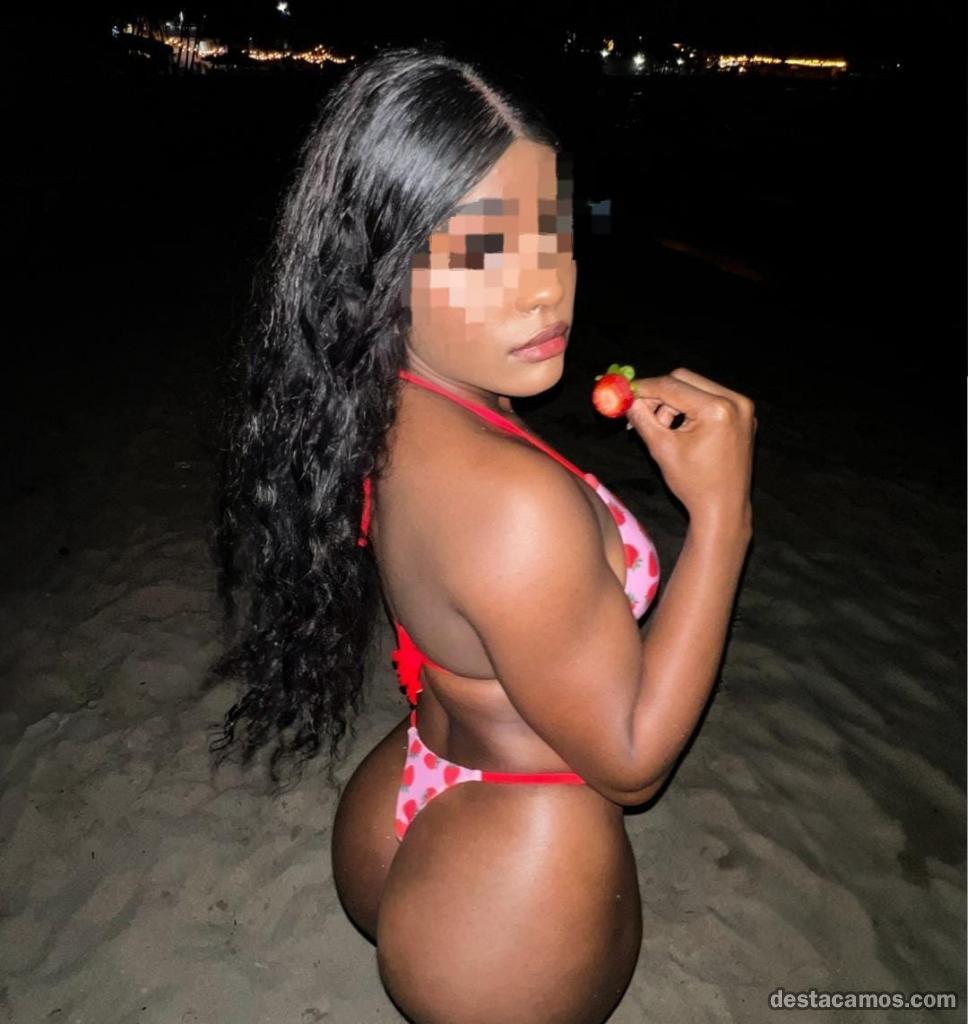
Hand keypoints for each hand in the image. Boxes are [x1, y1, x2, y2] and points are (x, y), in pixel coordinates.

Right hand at [624, 368, 755, 520]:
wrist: (723, 508)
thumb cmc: (692, 484)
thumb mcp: (661, 448)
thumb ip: (641, 417)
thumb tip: (624, 397)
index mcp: (717, 409)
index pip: (671, 386)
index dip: (643, 388)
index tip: (623, 392)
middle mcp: (735, 401)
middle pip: (684, 379)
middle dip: (658, 394)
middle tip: (639, 411)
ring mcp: (742, 408)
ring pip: (696, 387)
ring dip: (674, 402)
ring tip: (662, 428)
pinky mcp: (743, 415)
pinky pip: (710, 398)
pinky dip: (691, 407)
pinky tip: (679, 428)